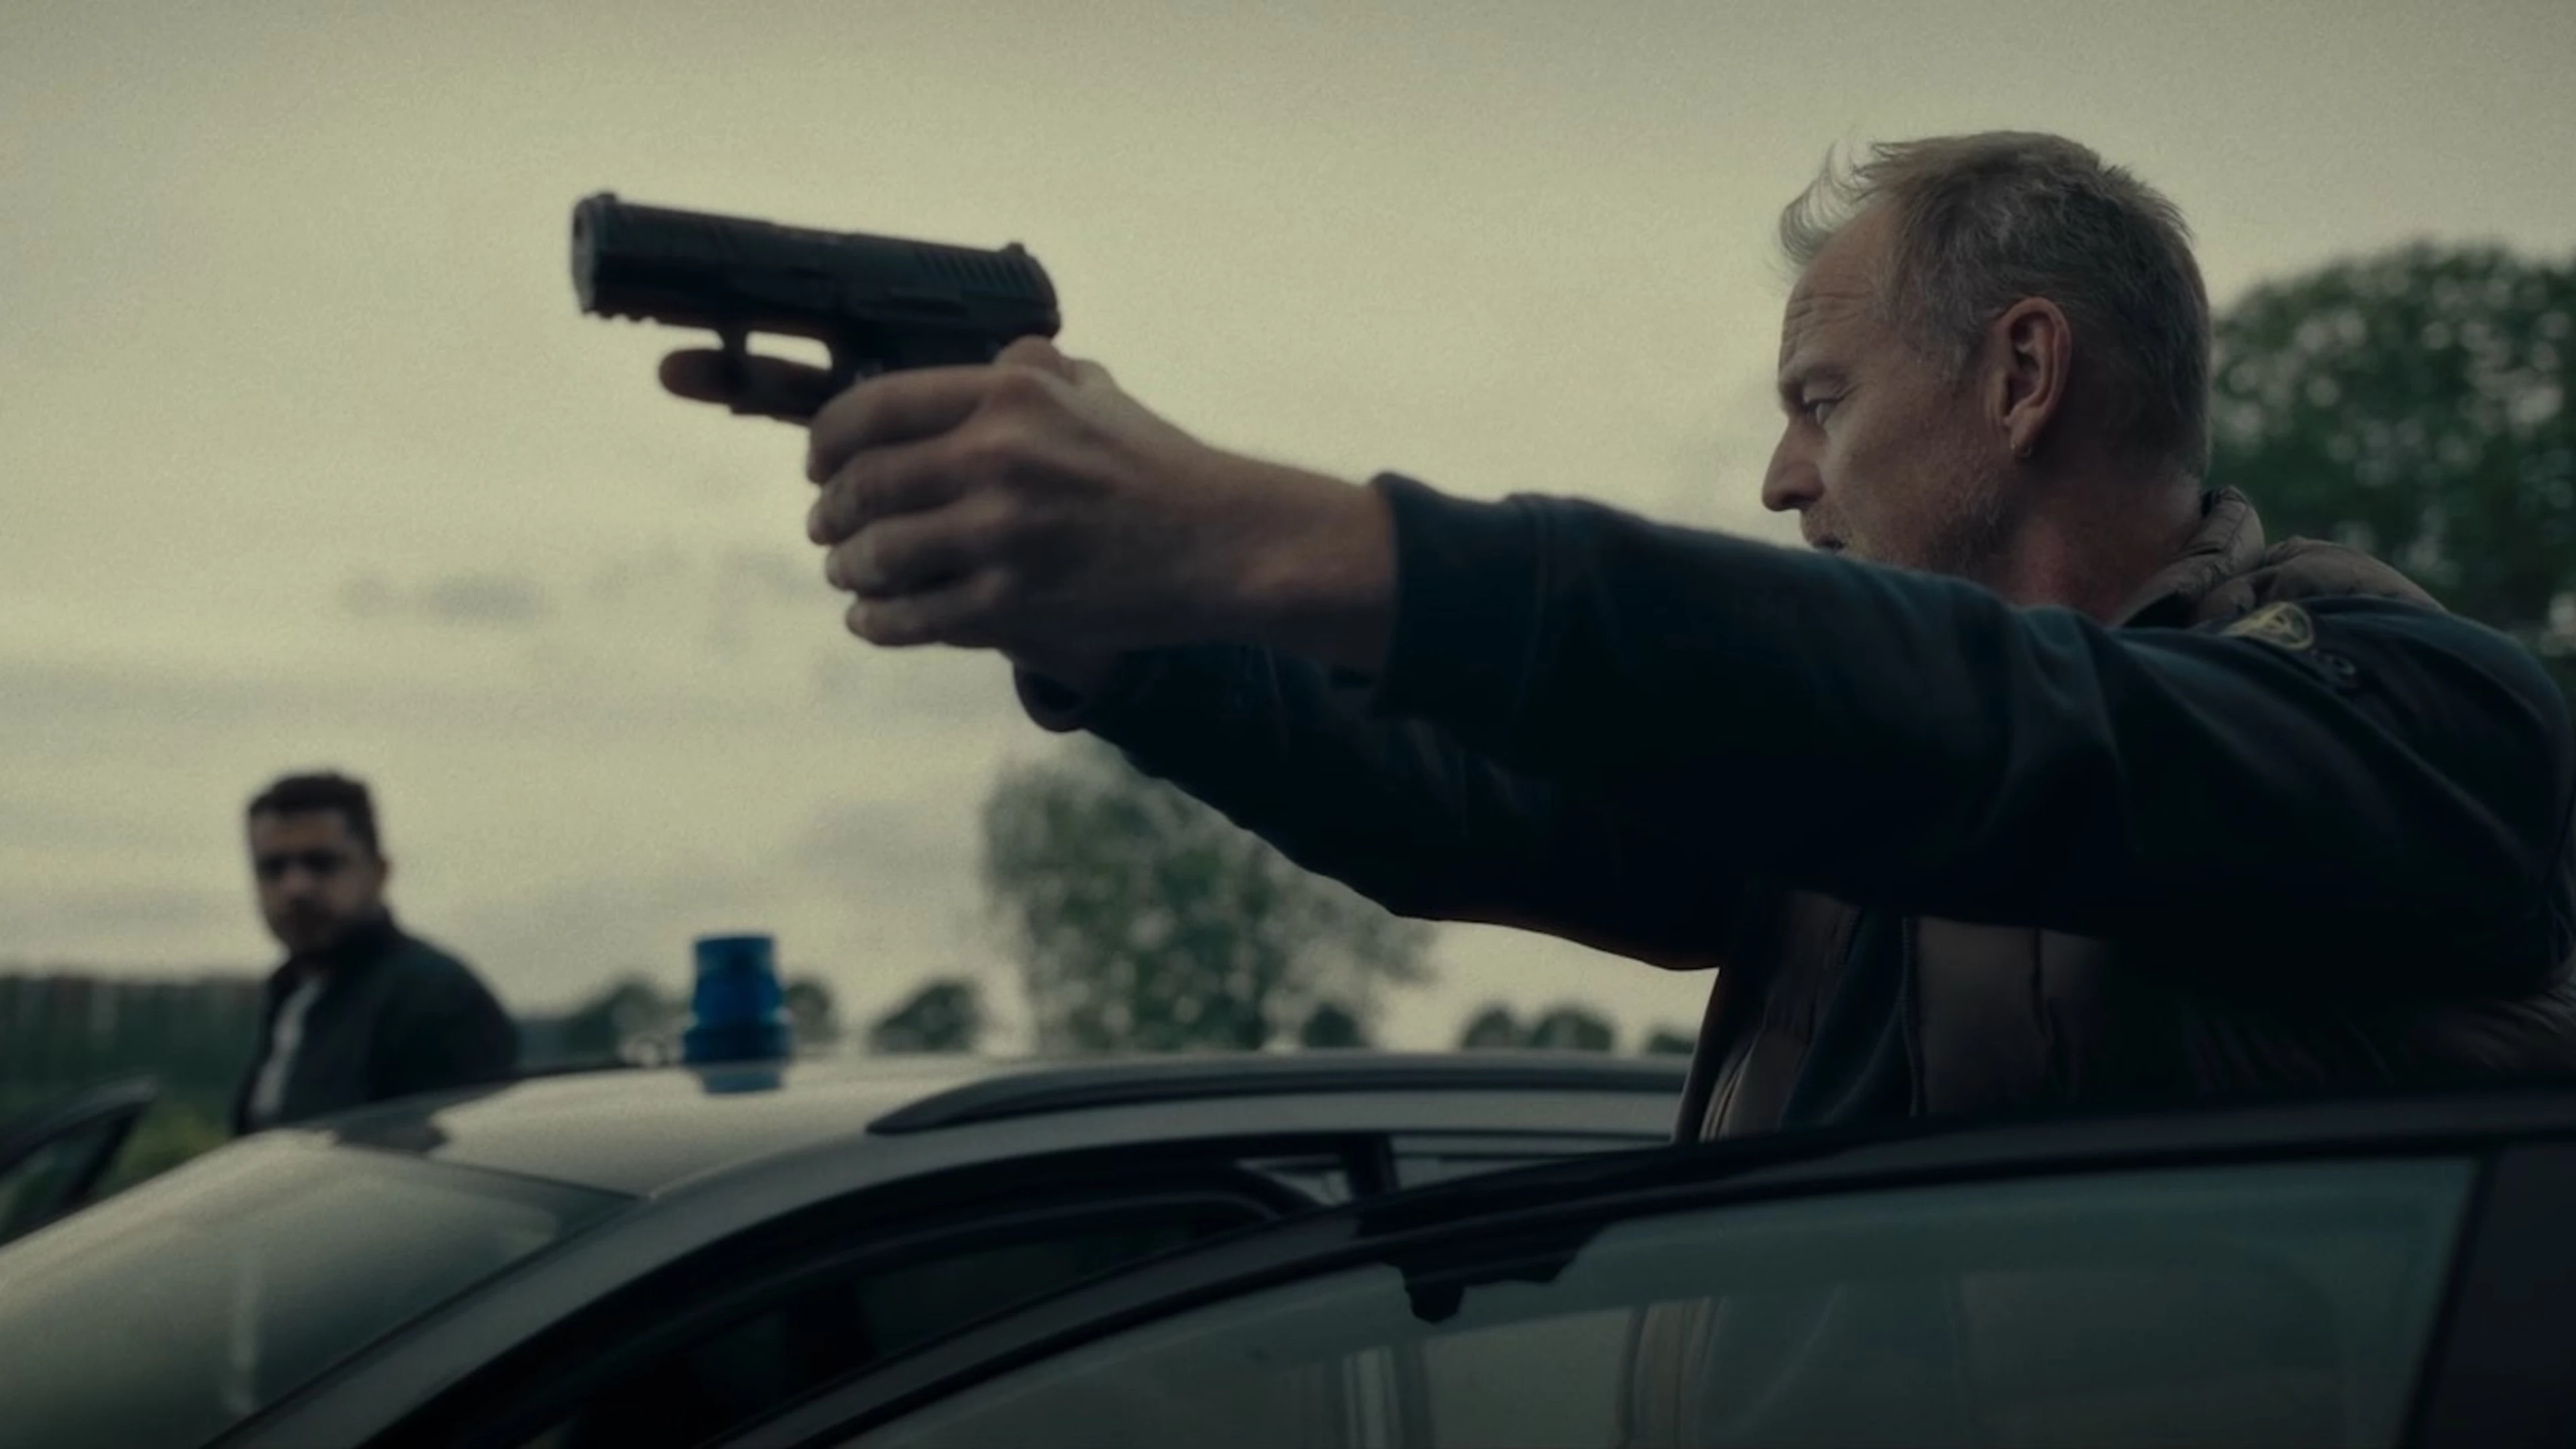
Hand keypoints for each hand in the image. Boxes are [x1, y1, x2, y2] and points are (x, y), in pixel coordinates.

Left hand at [672, 337, 1394, 671]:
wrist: (1224, 543)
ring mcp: (1003, 534)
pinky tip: (870, 621)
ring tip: (847, 574)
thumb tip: (985, 360)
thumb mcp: (1095, 391)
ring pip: (879, 555)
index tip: (819, 465)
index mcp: (1009, 394)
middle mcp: (996, 456)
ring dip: (849, 569)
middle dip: (830, 512)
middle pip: (864, 485)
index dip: (827, 443)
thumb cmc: (1160, 467)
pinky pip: (915, 617)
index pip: (874, 410)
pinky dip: (878, 623)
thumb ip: (1033, 371)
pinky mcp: (1015, 602)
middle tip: (824, 526)